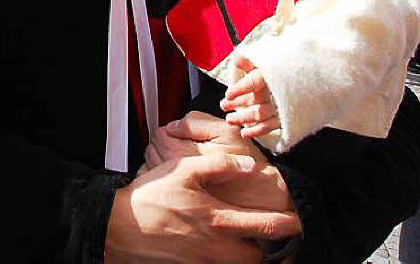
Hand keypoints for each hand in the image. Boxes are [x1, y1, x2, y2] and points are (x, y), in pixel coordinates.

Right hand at [106, 151, 298, 262]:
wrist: (120, 228)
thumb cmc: (150, 198)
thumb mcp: (184, 171)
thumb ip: (219, 165)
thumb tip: (248, 165)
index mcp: (218, 220)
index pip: (265, 227)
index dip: (287, 224)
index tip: (299, 220)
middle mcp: (216, 247)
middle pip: (257, 258)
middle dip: (271, 251)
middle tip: (277, 239)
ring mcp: (203, 261)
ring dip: (248, 255)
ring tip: (251, 244)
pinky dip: (225, 259)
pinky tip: (220, 248)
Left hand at [144, 111, 297, 216]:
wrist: (260, 200)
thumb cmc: (245, 167)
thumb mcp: (227, 132)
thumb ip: (196, 122)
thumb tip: (174, 125)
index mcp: (182, 154)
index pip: (159, 134)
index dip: (171, 130)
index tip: (181, 134)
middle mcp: (174, 175)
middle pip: (152, 151)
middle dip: (163, 145)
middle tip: (181, 146)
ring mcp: (176, 191)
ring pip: (154, 169)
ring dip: (161, 162)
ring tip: (181, 162)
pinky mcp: (180, 202)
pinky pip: (161, 187)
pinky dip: (163, 180)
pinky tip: (177, 179)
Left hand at [221, 57, 280, 138]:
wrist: (305, 80)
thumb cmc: (281, 71)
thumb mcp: (266, 62)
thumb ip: (250, 62)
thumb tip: (236, 58)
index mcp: (274, 75)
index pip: (255, 82)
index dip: (240, 89)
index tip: (228, 94)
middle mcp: (279, 91)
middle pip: (257, 100)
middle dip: (238, 104)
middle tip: (223, 105)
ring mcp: (283, 106)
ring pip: (261, 114)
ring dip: (244, 118)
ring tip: (229, 120)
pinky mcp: (286, 117)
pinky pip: (271, 126)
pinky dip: (257, 131)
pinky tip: (244, 133)